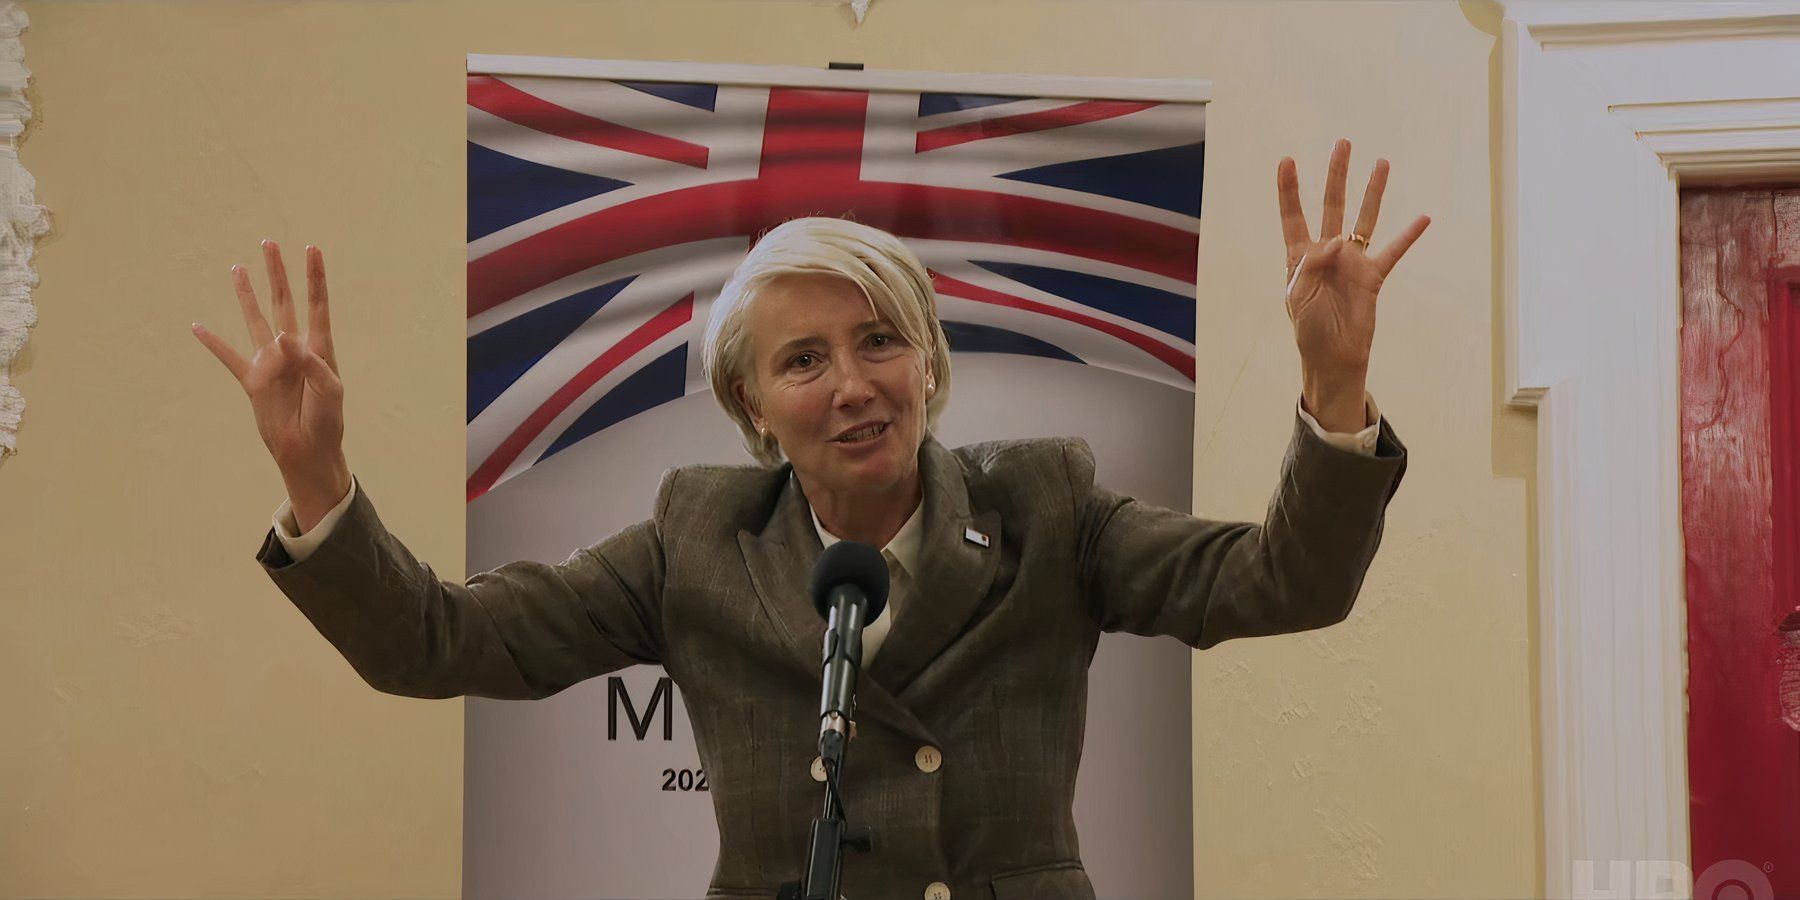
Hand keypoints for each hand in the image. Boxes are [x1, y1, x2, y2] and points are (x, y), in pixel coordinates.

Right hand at [192, 241, 348, 515]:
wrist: (307, 451)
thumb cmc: (326, 421)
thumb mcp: (328, 392)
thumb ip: (309, 363)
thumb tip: (281, 336)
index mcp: (318, 348)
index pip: (316, 305)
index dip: (315, 277)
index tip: (313, 249)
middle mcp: (293, 349)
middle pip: (283, 302)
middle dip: (277, 273)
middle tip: (269, 243)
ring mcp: (271, 362)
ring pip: (255, 319)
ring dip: (246, 295)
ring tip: (238, 268)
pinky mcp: (253, 381)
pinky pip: (228, 357)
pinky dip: (212, 342)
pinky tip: (197, 327)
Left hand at [1277, 139, 1429, 428]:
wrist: (1333, 357)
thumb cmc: (1309, 329)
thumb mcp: (1297, 297)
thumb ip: (1310, 267)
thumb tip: (1336, 241)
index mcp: (1300, 256)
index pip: (1293, 215)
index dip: (1289, 189)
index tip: (1286, 160)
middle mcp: (1328, 252)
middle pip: (1332, 205)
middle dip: (1336, 175)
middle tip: (1343, 143)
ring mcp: (1352, 261)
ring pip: (1365, 218)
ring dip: (1373, 192)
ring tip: (1382, 163)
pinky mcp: (1373, 276)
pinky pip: (1393, 251)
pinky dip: (1408, 236)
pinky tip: (1423, 217)